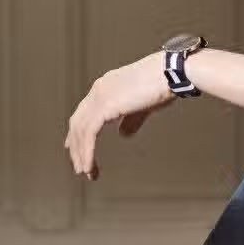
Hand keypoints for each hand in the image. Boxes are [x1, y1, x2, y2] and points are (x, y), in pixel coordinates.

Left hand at [64, 52, 172, 179]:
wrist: (168, 73)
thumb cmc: (163, 84)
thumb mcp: (143, 106)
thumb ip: (131, 120)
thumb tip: (123, 134)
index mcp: (106, 86)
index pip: (85, 111)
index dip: (78, 131)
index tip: (75, 146)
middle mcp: (99, 90)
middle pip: (78, 122)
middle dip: (77, 146)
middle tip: (80, 165)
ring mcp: (100, 97)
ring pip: (80, 130)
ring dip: (80, 153)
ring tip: (85, 171)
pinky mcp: (104, 106)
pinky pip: (89, 133)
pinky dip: (87, 151)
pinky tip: (90, 165)